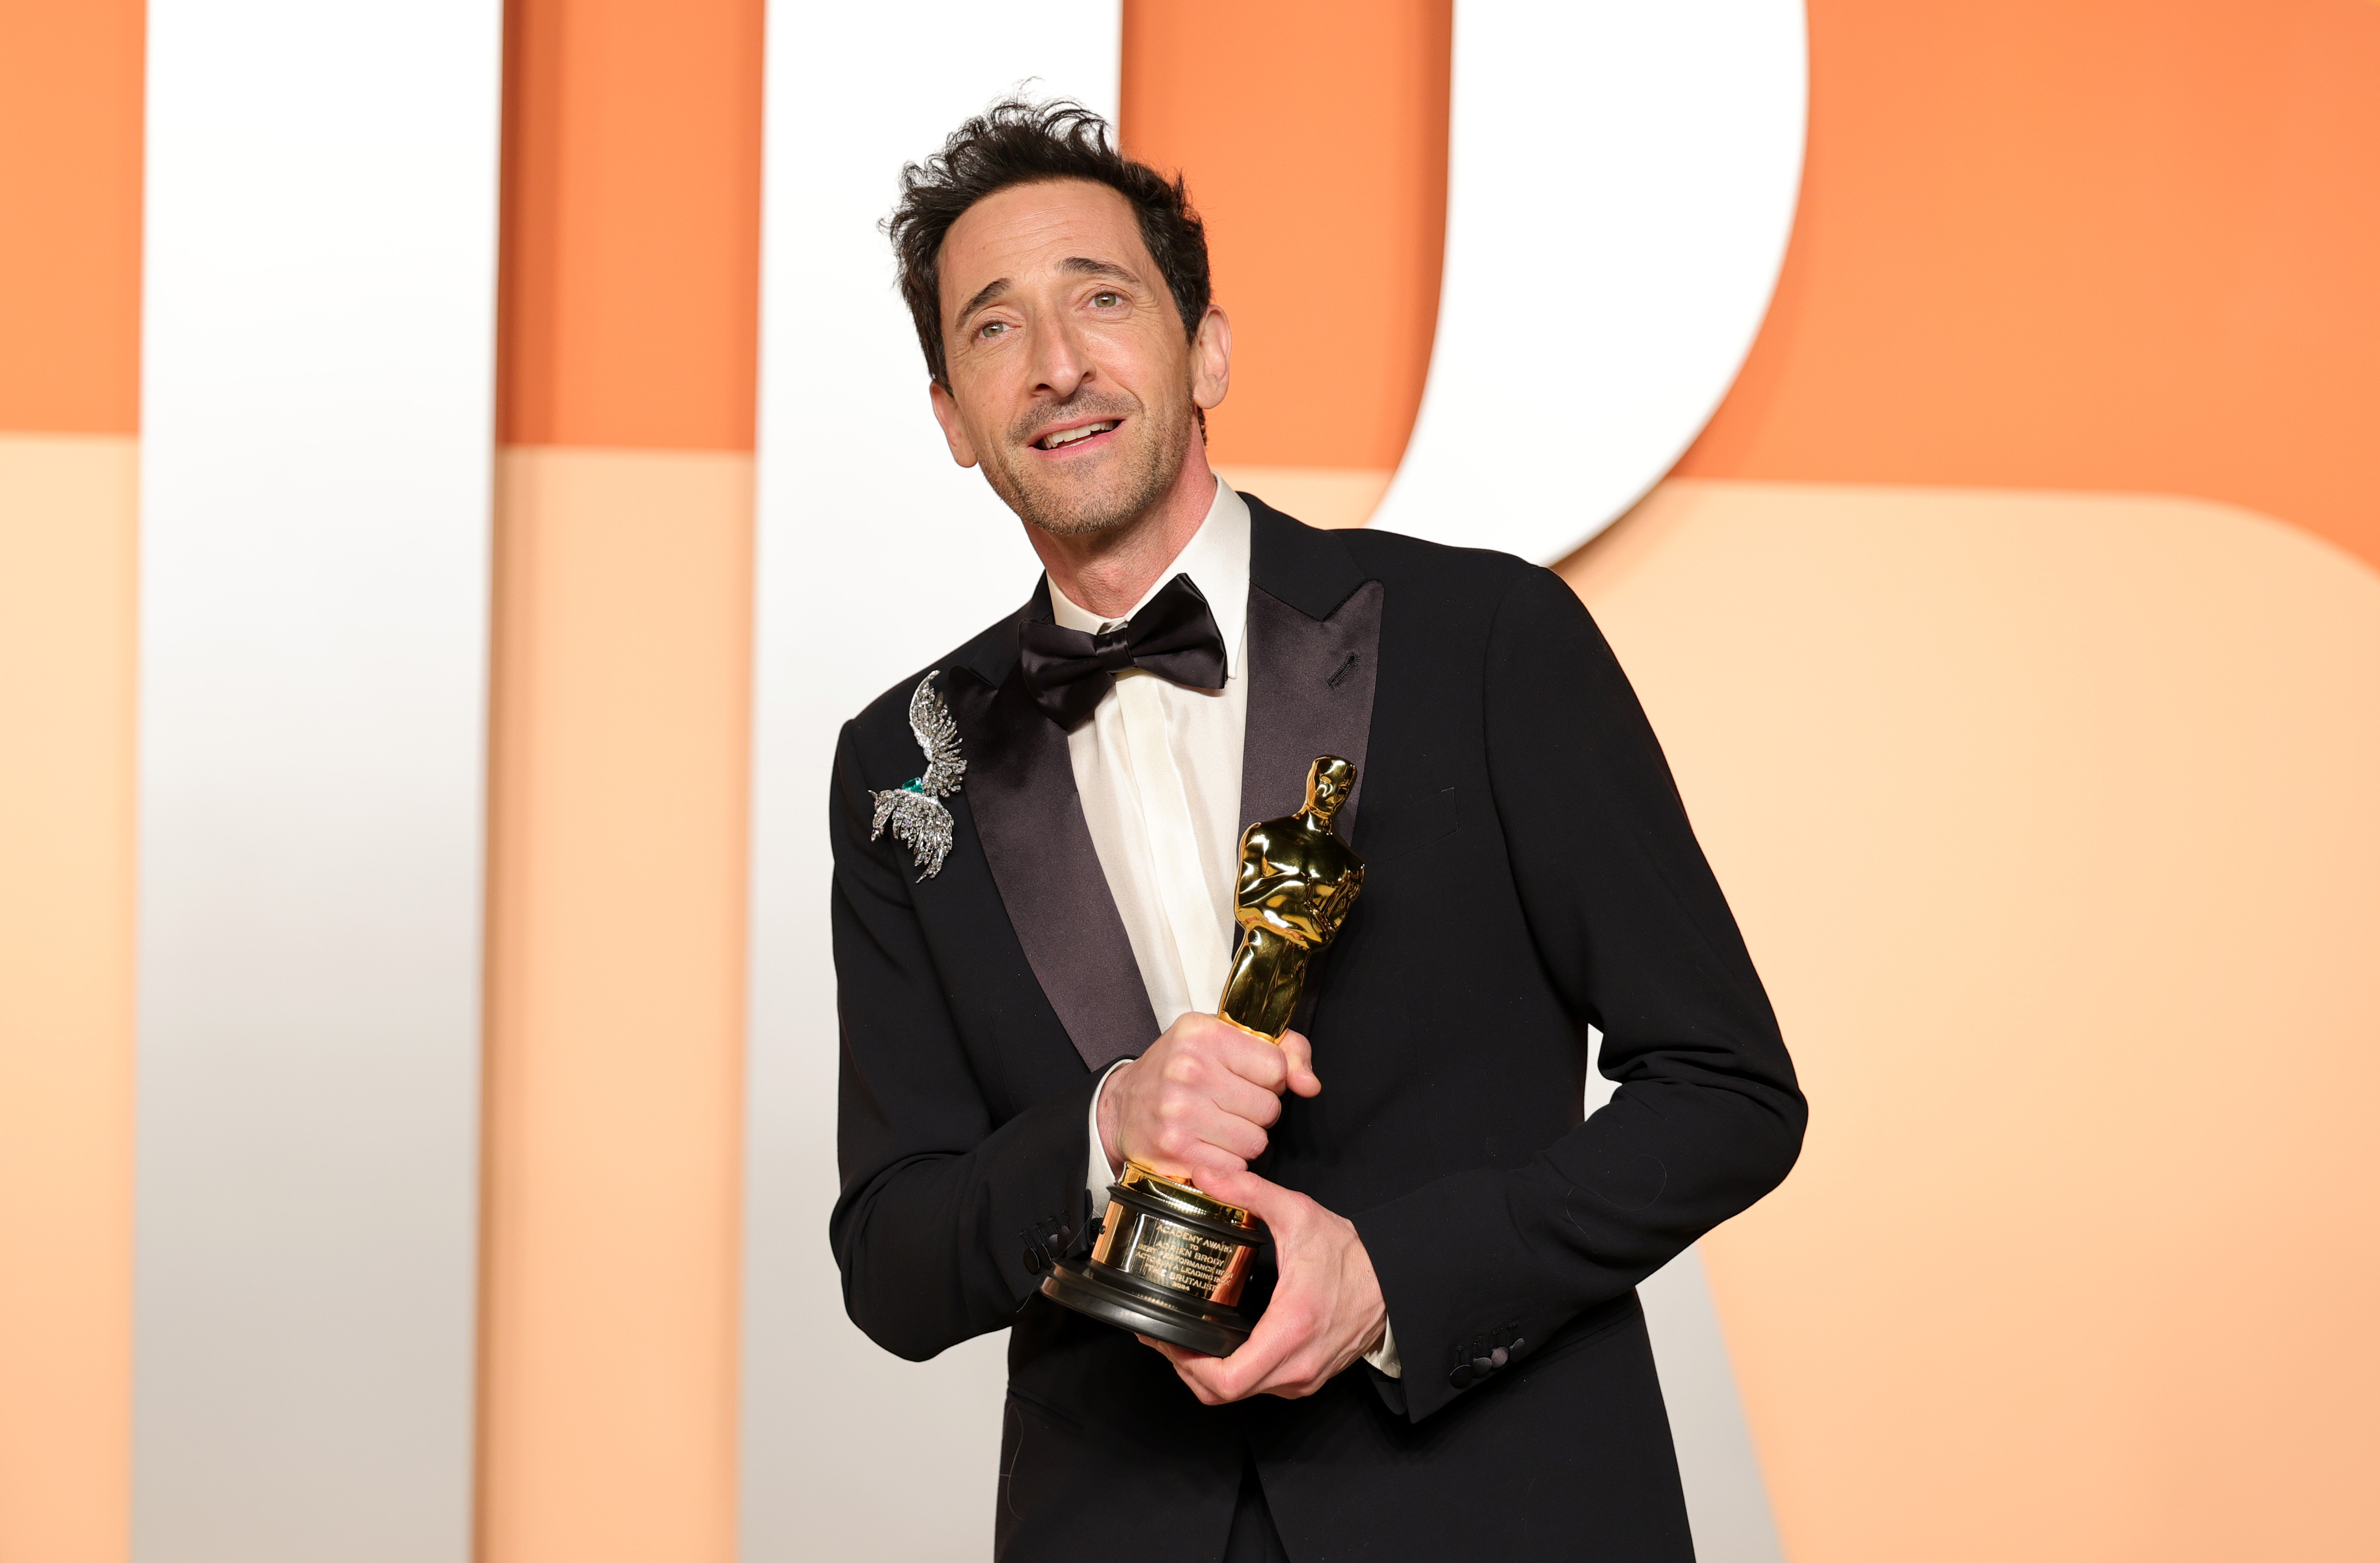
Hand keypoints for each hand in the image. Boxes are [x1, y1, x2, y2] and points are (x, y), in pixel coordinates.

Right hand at [1097, 1016, 1317, 1183]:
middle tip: (1228, 1103)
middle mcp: (1189, 1070)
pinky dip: (1227, 1161)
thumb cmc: (1178, 1071)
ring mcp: (1180, 1113)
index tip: (1247, 1077)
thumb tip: (1310, 1084)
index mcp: (1204, 1034)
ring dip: (1244, 1140)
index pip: (1276, 1065)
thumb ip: (1283, 1051)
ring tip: (1217, 1125)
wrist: (1121, 1107)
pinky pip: (1235, 1166)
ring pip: (1256, 1142)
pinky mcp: (1177, 1151)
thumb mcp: (1224, 1040)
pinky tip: (1206, 1145)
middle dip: (1257, 1111)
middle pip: (1269, 1108)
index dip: (1270, 1077)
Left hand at [1139, 1169, 1385, 1403]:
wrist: (1395, 1280)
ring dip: (1208, 1375)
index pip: (1226, 1380)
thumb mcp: (1298, 1214)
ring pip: (1240, 1396)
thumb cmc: (1352, 1255)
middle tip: (1165, 1339)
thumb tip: (1206, 1175)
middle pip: (1223, 1395)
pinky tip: (1221, 1345)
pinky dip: (1234, 1373)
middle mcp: (1297, 1365)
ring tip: (1186, 1340)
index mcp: (1290, 1330)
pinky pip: (1260, 1387)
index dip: (1185, 1367)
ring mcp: (1304, 1377)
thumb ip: (1249, 1192)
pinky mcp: (1308, 1377)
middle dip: (1187, 1370)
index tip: (1165, 1340)